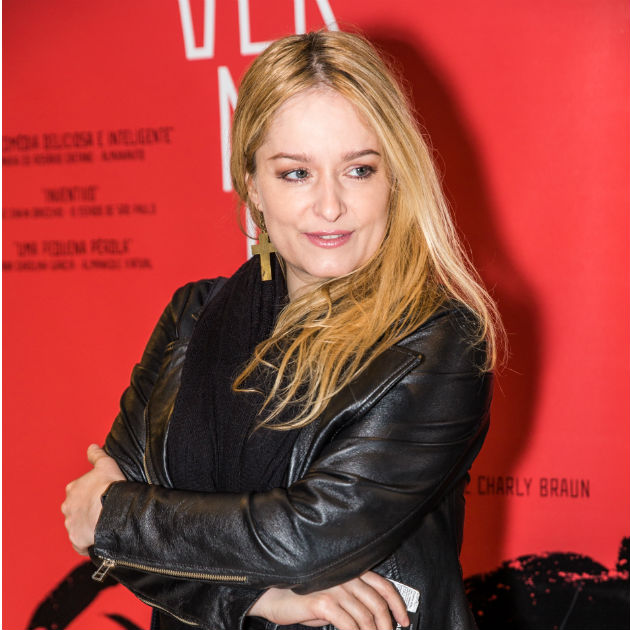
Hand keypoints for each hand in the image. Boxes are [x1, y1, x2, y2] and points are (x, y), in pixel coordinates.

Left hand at [61, 444, 124, 554]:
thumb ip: (97, 455)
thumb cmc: (109, 486)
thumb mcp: (106, 464)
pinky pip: (80, 543)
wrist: (112, 510)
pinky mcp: (76, 539)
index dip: (89, 493)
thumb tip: (91, 446)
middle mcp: (68, 507)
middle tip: (102, 510)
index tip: (100, 495)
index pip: (77, 491)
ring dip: (86, 526)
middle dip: (85, 510)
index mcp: (73, 489)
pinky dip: (87, 542)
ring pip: (77, 526)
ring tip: (102, 525)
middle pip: (75, 509)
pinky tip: (98, 539)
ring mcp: (71, 524)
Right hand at [248, 570, 409, 629]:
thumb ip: (350, 603)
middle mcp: (345, 575)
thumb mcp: (330, 596)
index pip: (383, 585)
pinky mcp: (324, 601)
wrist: (272, 595)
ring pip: (366, 617)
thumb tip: (372, 622)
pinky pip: (349, 625)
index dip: (397, 605)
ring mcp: (335, 587)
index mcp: (350, 571)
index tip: (403, 622)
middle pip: (377, 603)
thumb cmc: (301, 597)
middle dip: (386, 627)